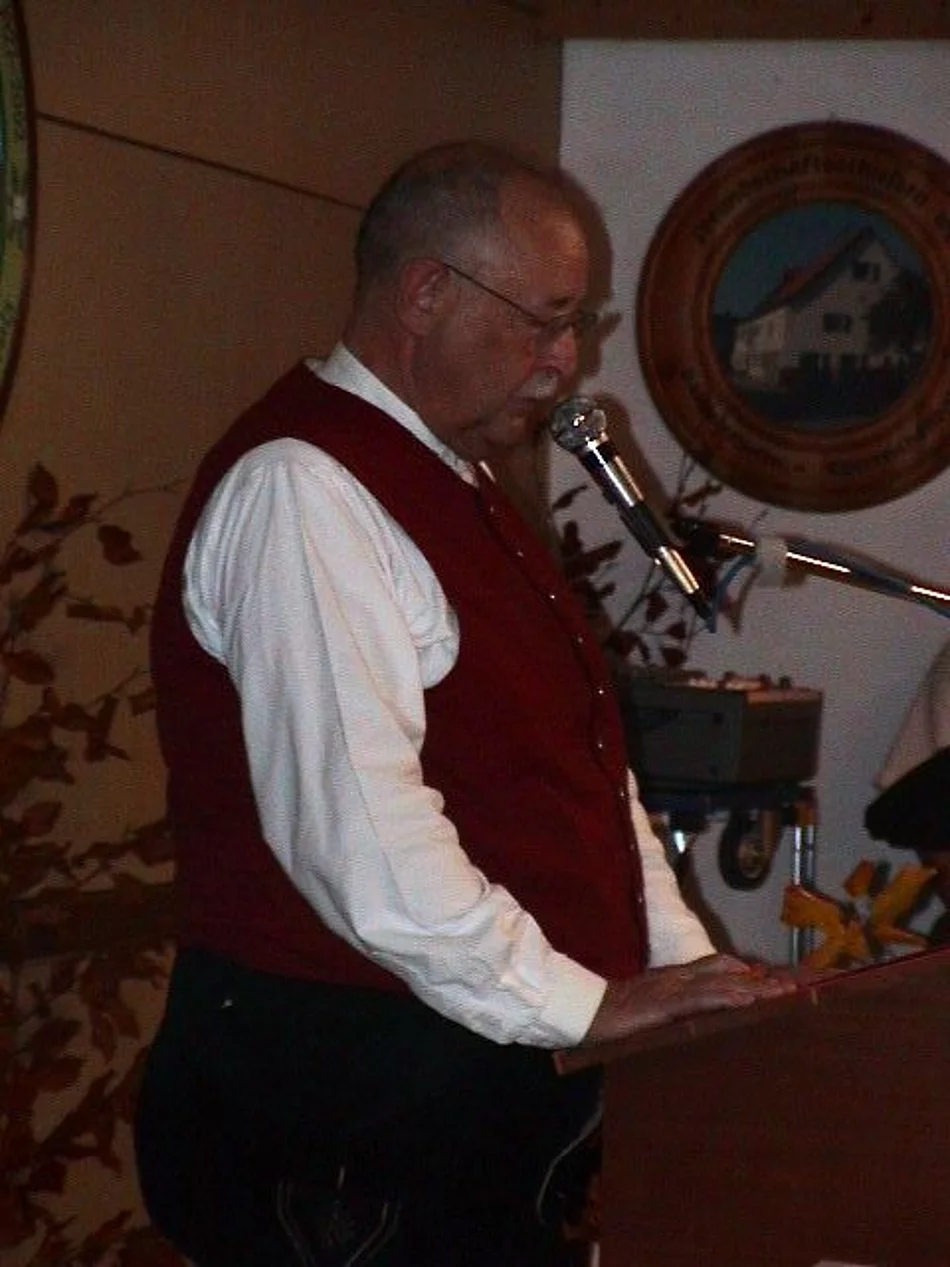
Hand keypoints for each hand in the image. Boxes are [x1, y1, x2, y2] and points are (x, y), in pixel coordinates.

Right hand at [582, 954, 796, 1047]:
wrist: (584, 1011)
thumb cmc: (613, 1018)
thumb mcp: (651, 1013)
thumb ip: (676, 1012)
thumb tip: (701, 1024)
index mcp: (675, 979)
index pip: (719, 967)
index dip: (749, 973)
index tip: (778, 981)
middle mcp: (678, 977)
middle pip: (729, 971)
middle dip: (763, 979)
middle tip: (796, 987)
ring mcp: (672, 988)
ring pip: (723, 983)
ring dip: (756, 989)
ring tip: (784, 994)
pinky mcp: (666, 1003)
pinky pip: (703, 998)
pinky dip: (728, 997)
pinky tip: (747, 1001)